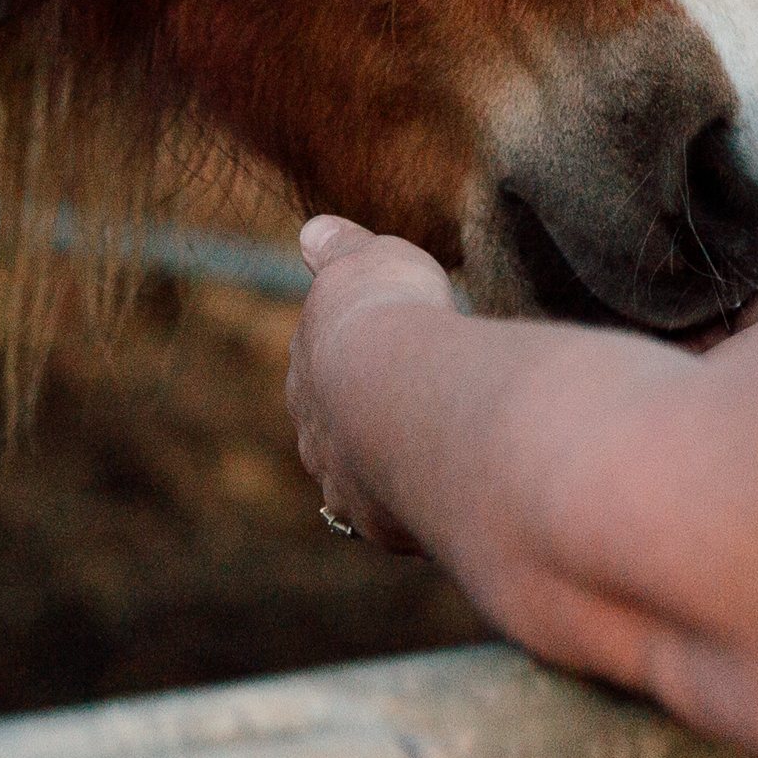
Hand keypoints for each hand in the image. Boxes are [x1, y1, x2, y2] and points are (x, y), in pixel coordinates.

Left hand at [285, 215, 456, 551]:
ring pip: (362, 480)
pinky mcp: (380, 526)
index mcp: (307, 368)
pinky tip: (450, 498)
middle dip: (364, 423)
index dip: (351, 362)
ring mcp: (343, 484)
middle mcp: (313, 432)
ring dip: (389, 470)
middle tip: (408, 412)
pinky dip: (418, 507)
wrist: (405, 395)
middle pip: (334, 431)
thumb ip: (340, 250)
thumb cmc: (391, 317)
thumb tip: (312, 231)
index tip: (381, 359)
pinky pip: (397, 519)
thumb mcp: (367, 260)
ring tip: (434, 459)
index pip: (319, 371)